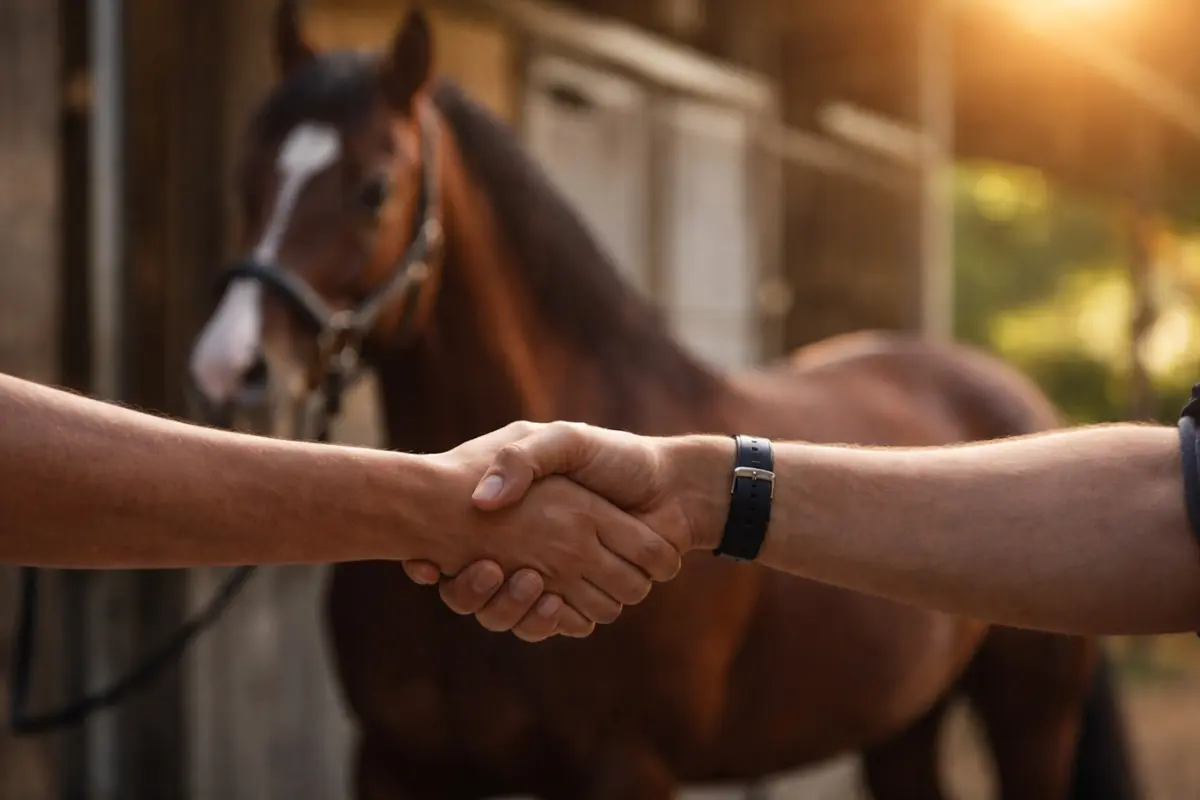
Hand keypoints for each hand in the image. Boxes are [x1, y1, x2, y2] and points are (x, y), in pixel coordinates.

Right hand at [411, 423, 684, 637]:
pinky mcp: (581, 598)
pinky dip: (548, 619)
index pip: (448, 550)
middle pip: (470, 594)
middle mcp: (523, 552)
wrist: (672, 487)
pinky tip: (550, 599)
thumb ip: (522, 460)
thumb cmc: (614, 458)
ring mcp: (552, 579)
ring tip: (526, 579)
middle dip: (467, 590)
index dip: (431, 561)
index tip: (422, 562)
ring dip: (509, 607)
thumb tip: (482, 502)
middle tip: (484, 568)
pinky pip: (552, 624)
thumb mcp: (562, 442)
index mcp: (510, 517)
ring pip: (507, 615)